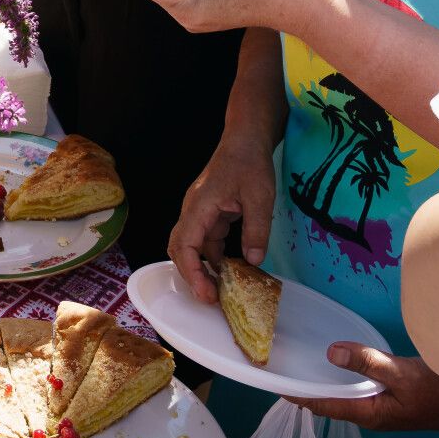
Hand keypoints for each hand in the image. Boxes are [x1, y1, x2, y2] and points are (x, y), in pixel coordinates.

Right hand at [169, 138, 275, 302]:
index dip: (192, 272)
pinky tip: (228, 269)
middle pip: (179, 248)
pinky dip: (213, 257)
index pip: (185, 245)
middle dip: (191, 275)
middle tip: (211, 299)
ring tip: (220, 290)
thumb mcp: (260, 196)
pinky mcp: (209, 213)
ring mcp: (199, 212)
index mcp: (199, 206)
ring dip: (201, 268)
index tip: (206, 292)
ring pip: (191, 246)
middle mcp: (193, 210)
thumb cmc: (250, 162)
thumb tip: (254, 261)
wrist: (245, 138)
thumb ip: (256, 229)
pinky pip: (205, 240)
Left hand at [289, 345, 438, 430]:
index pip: (324, 405)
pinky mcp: (388, 397)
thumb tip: (331, 353)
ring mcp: (380, 406)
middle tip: (281, 366)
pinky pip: (356, 388)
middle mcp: (370, 413)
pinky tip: (335, 362)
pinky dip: (341, 376)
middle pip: (329, 401)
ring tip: (299, 363)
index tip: (274, 382)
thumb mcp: (403, 374)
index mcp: (369, 413)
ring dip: (322, 381)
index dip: (298, 394)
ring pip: (342, 394)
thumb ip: (368, 362)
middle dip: (306, 388)